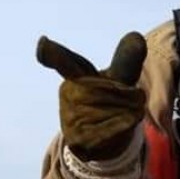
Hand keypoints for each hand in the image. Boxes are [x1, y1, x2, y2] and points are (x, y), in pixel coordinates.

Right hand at [37, 32, 147, 159]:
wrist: (102, 142)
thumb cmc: (110, 103)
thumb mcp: (119, 80)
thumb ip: (126, 61)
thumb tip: (136, 36)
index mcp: (74, 74)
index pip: (65, 61)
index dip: (53, 53)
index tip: (43, 44)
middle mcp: (68, 94)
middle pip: (109, 90)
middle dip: (130, 96)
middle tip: (134, 100)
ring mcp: (69, 118)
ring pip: (115, 110)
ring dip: (131, 112)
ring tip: (125, 117)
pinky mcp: (77, 139)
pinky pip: (112, 129)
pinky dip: (126, 126)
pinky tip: (124, 126)